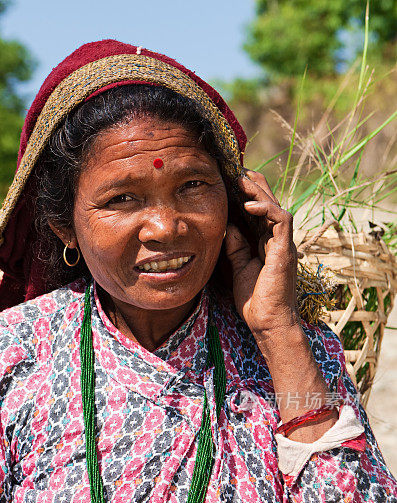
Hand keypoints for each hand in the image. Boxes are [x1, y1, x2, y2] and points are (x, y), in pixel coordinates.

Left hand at [224, 169, 299, 337]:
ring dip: (258, 192)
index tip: (227, 183)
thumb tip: (227, 224)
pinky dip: (266, 209)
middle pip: (268, 202)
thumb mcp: (238, 267)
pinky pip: (281, 220)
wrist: (268, 322)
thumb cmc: (254, 299)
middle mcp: (277, 239)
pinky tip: (249, 205)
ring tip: (240, 180)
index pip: (257, 211)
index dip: (245, 195)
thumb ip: (235, 245)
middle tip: (233, 171)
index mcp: (265, 242)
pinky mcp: (285, 249)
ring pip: (275, 206)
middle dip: (252, 185)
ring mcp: (283, 243)